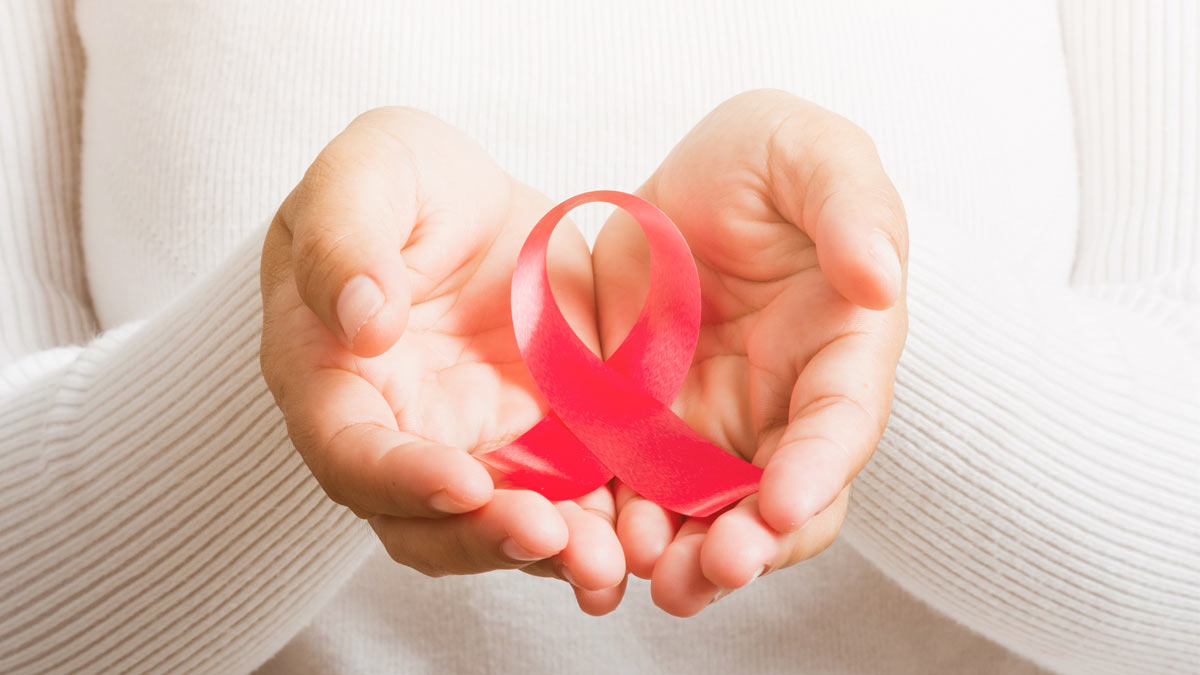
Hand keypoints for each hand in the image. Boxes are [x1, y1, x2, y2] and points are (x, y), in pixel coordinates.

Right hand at [259, 108, 625, 613]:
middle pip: (423, 520)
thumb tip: (360, 325)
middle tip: (552, 536)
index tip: (463, 481)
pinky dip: (597, 525)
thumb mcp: (365, 174)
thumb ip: (343, 240)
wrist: (466, 205)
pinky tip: (639, 534)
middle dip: (484, 538)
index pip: (349, 452)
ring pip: (496, 525)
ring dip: (548, 552)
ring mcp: (470, 446)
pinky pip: (565, 499)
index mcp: (331, 378)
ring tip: (606, 561)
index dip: (400, 479)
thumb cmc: (394, 184)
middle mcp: (397, 433)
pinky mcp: (537, 442)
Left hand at [592, 89, 907, 614]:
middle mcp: (781, 405)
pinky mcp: (643, 426)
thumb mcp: (808, 151)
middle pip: (779, 498)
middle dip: (753, 545)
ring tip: (652, 575)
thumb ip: (851, 205)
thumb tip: (880, 280)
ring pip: (707, 514)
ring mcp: (711, 423)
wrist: (681, 180)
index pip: (839, 422)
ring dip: (686, 556)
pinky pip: (634, 490)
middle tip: (715, 571)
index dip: (818, 468)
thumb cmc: (763, 159)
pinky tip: (597, 545)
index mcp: (839, 348)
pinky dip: (620, 525)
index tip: (784, 505)